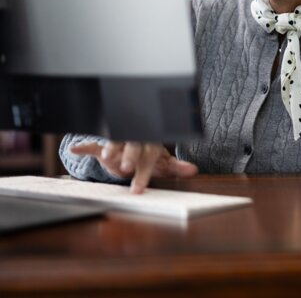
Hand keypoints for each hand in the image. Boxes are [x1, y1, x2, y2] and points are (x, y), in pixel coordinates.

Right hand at [69, 141, 197, 193]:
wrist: (134, 147)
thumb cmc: (150, 156)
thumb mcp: (163, 162)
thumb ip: (176, 166)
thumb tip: (194, 170)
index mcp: (150, 145)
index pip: (149, 159)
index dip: (144, 174)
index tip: (138, 190)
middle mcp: (135, 141)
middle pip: (133, 147)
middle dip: (129, 156)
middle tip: (127, 168)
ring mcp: (119, 142)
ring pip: (115, 141)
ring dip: (111, 148)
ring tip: (107, 155)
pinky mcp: (103, 146)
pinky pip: (94, 144)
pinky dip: (85, 146)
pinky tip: (76, 149)